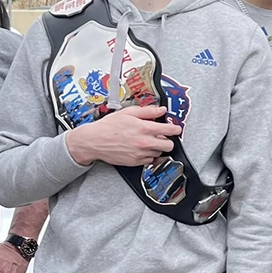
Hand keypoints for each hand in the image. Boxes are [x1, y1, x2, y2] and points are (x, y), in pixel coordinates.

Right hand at [64, 105, 180, 166]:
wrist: (94, 141)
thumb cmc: (109, 126)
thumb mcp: (128, 112)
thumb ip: (147, 111)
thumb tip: (161, 109)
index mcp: (144, 128)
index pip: (169, 130)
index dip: (175, 129)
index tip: (176, 128)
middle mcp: (144, 142)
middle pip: (169, 145)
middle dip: (168, 140)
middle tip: (162, 136)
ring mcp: (140, 154)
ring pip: (159, 153)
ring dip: (157, 147)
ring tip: (146, 141)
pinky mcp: (136, 162)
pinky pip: (150, 160)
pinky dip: (148, 155)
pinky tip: (141, 148)